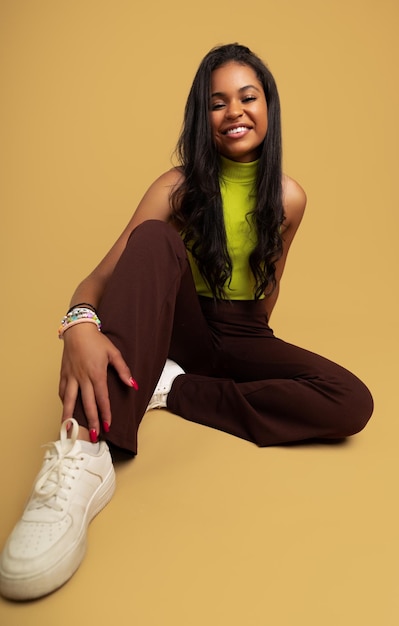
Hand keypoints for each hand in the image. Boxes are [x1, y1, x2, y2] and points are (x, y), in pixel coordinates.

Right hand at [59, 323, 134, 437]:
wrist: (78, 330)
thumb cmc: (97, 341)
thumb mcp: (114, 353)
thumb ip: (123, 370)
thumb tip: (133, 385)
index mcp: (96, 374)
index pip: (102, 398)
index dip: (105, 413)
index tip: (107, 426)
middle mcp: (82, 378)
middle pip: (87, 404)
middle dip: (91, 421)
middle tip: (93, 436)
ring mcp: (71, 377)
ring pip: (70, 401)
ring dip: (70, 416)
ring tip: (69, 430)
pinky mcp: (63, 374)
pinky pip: (63, 391)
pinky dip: (64, 402)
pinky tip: (66, 410)